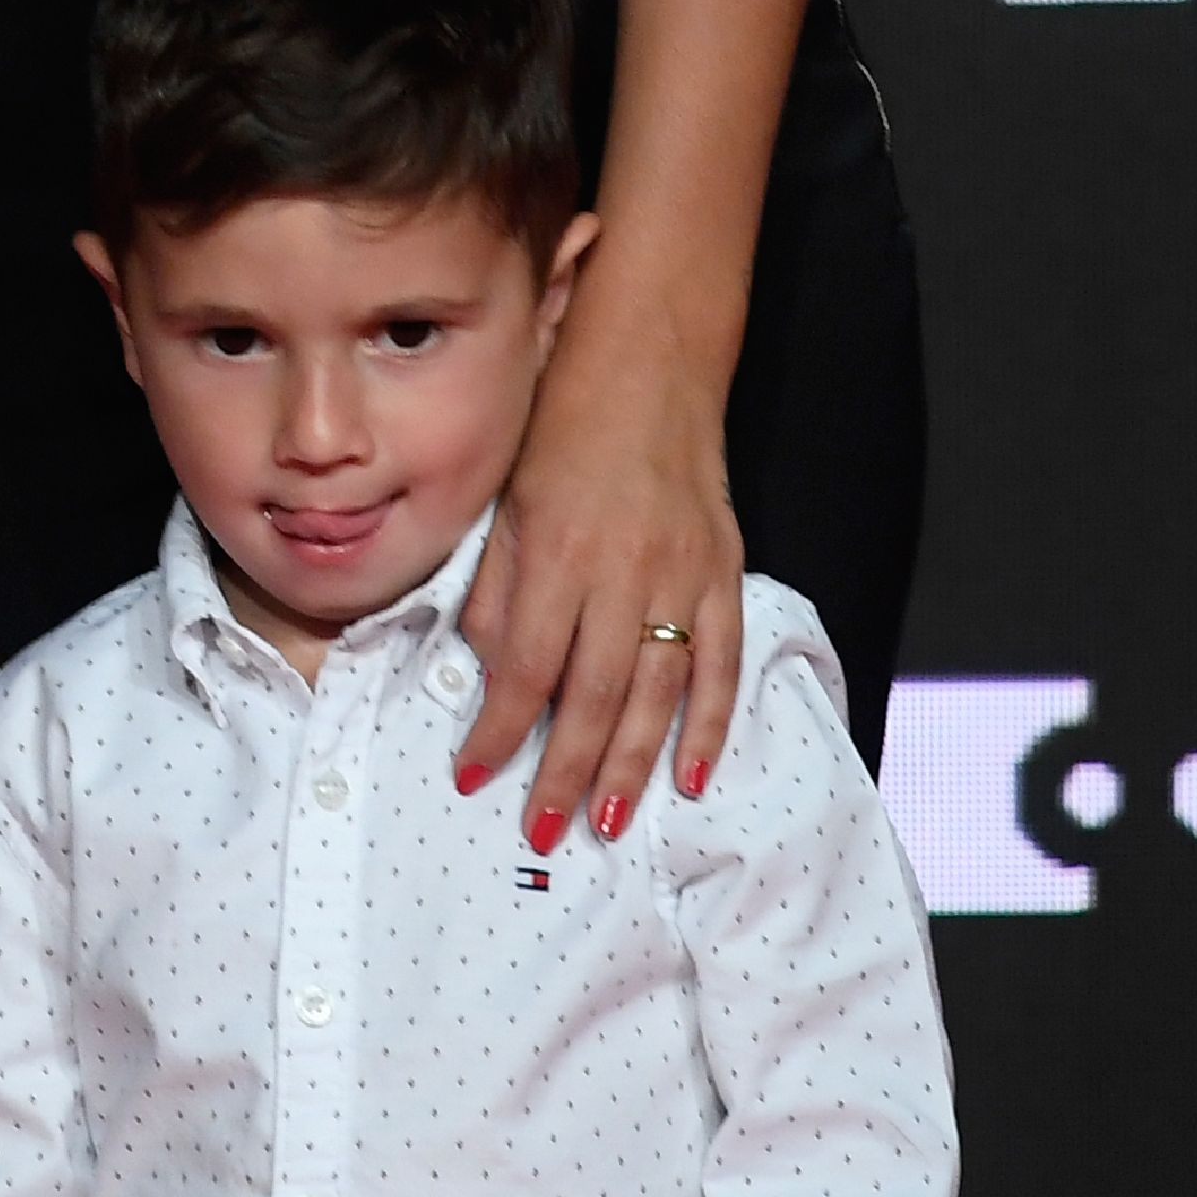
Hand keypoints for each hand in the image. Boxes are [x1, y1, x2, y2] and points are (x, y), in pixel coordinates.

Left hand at [452, 337, 744, 852]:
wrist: (650, 364)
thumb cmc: (562, 426)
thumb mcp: (506, 498)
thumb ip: (497, 589)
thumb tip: (492, 673)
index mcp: (558, 549)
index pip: (525, 665)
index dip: (498, 730)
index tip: (472, 777)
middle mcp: (623, 569)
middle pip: (593, 694)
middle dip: (564, 772)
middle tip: (543, 832)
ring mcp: (682, 573)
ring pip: (658, 691)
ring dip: (631, 765)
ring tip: (606, 823)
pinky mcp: (723, 570)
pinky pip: (722, 661)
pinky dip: (711, 723)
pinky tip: (694, 776)